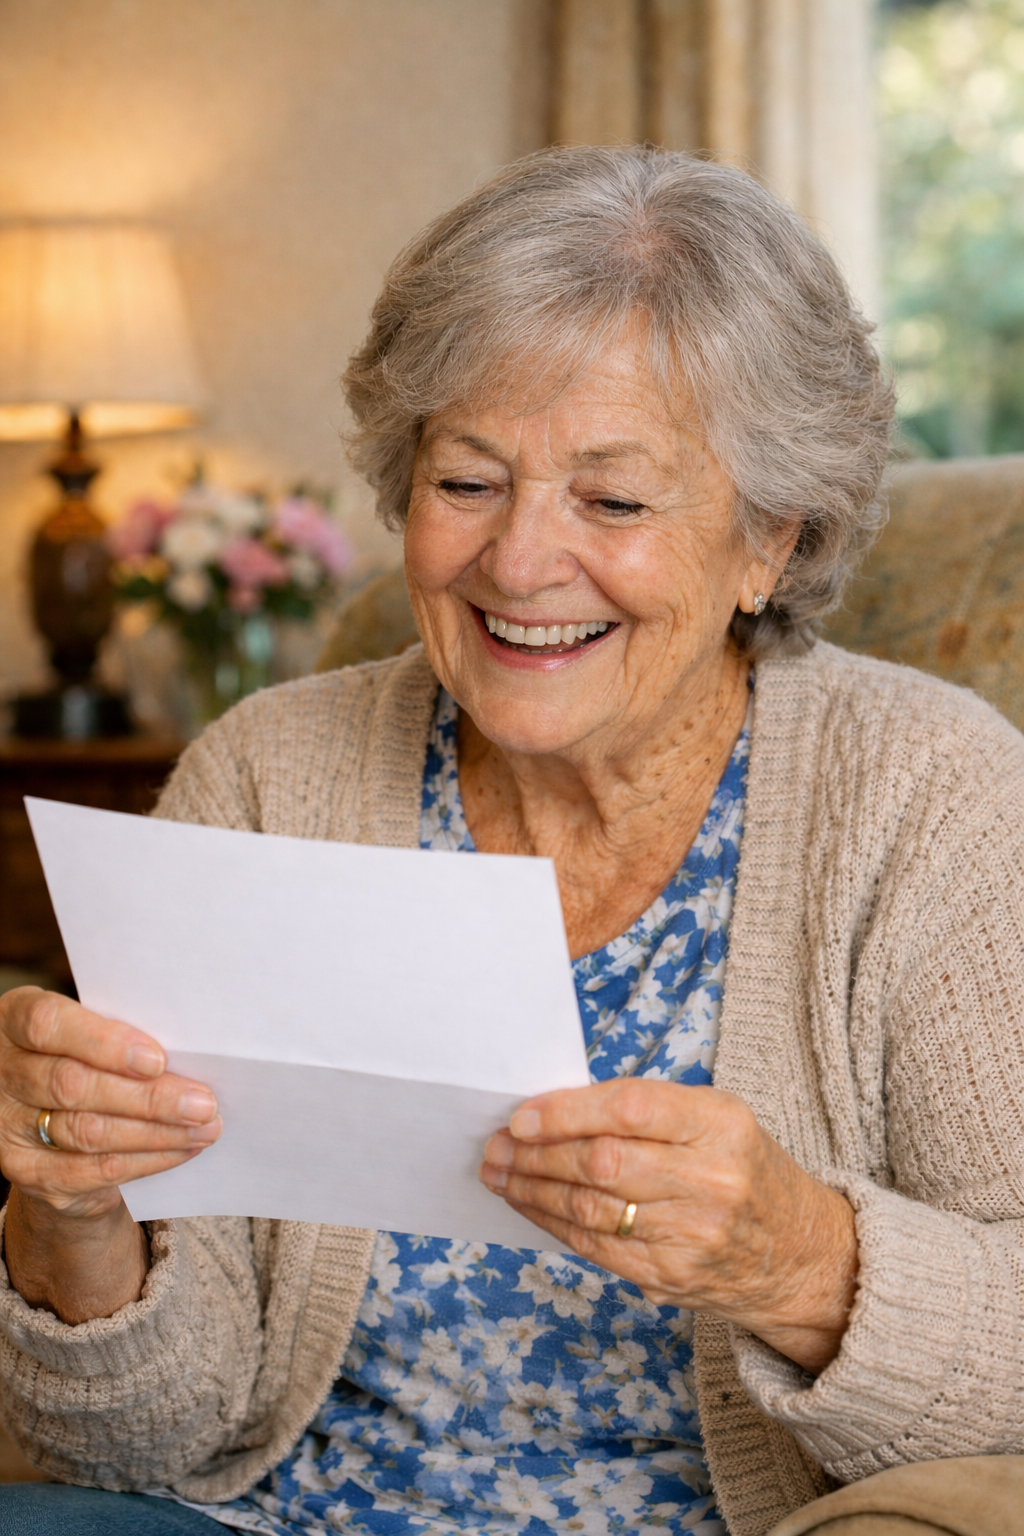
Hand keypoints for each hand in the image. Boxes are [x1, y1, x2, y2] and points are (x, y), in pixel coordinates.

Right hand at [0, 986, 220, 1215]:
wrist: (52, 1121)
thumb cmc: (87, 1057)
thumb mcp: (92, 1033)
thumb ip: (121, 1034)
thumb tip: (191, 1052)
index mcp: (13, 1021)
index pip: (47, 1024)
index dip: (103, 1042)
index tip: (157, 1059)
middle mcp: (2, 1072)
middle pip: (72, 1085)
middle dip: (147, 1097)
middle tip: (202, 1102)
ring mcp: (8, 1126)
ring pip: (87, 1131)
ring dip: (156, 1131)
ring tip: (204, 1125)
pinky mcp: (27, 1172)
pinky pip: (93, 1170)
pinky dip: (147, 1159)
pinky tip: (184, 1148)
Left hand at [480, 1079, 856, 1373]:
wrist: (801, 1254)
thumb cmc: (743, 1168)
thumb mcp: (716, 1118)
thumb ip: (646, 1111)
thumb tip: (553, 1110)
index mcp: (721, 1124)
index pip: (630, 1109)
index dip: (567, 1112)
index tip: (522, 1115)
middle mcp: (711, 1180)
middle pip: (602, 1163)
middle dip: (536, 1154)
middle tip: (496, 1144)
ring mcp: (691, 1235)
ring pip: (589, 1209)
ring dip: (531, 1190)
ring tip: (498, 1172)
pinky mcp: (671, 1275)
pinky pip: (595, 1247)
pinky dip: (552, 1223)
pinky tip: (529, 1205)